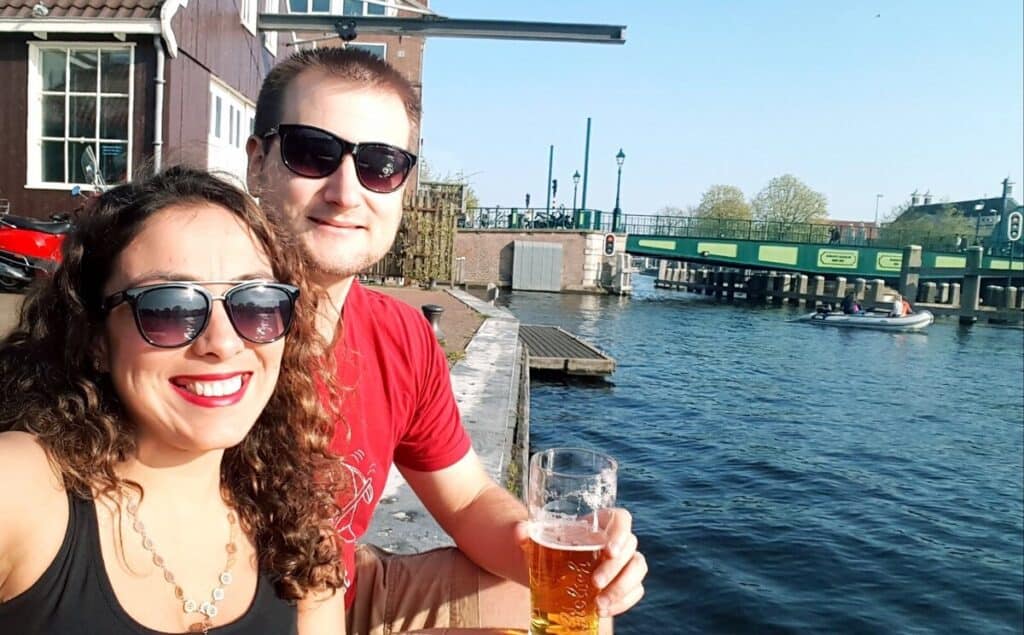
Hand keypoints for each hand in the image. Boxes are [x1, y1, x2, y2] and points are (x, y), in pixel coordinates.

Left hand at [514, 508, 647, 617]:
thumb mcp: (534, 541)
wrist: (547, 570)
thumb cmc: (545, 548)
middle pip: (630, 548)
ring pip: (638, 569)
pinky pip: (636, 591)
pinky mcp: (626, 583)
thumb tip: (520, 531)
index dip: (620, 532)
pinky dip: (623, 602)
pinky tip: (603, 611)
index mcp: (600, 522)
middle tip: (594, 584)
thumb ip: (524, 533)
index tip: (608, 550)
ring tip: (599, 605)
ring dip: (622, 589)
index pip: (621, 519)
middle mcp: (617, 540)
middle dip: (615, 569)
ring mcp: (624, 562)